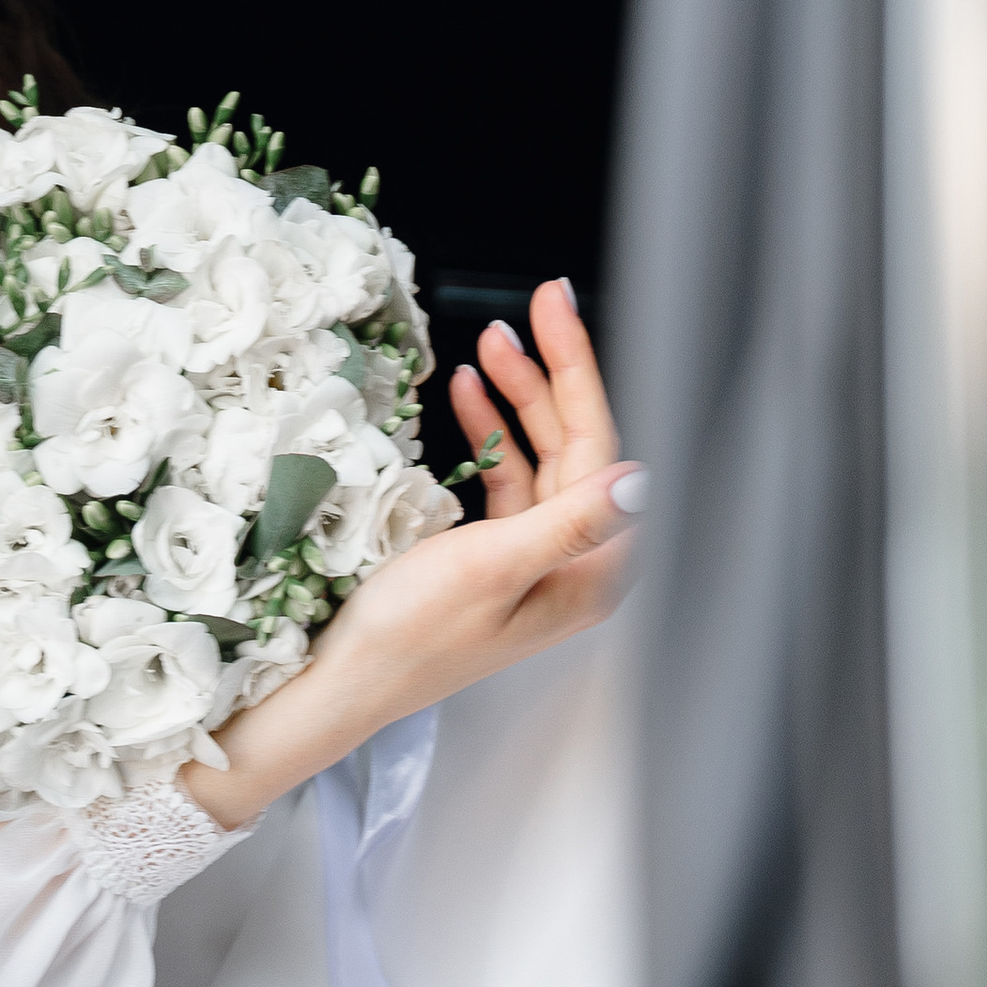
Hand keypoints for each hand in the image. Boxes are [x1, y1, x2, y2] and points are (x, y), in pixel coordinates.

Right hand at [180, 280, 643, 831]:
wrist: (343, 680)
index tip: (556, 307)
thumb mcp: (492, 566)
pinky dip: (491, 434)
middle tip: (525, 308)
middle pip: (577, 445)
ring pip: (542, 456)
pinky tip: (472, 396)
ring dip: (516, 398)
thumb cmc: (412, 634)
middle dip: (549, 374)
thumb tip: (642, 481)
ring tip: (489, 342)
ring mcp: (537, 560)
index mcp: (589, 570)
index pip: (600, 446)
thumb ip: (569, 520)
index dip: (578, 369)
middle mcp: (574, 565)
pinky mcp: (497, 557)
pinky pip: (509, 478)